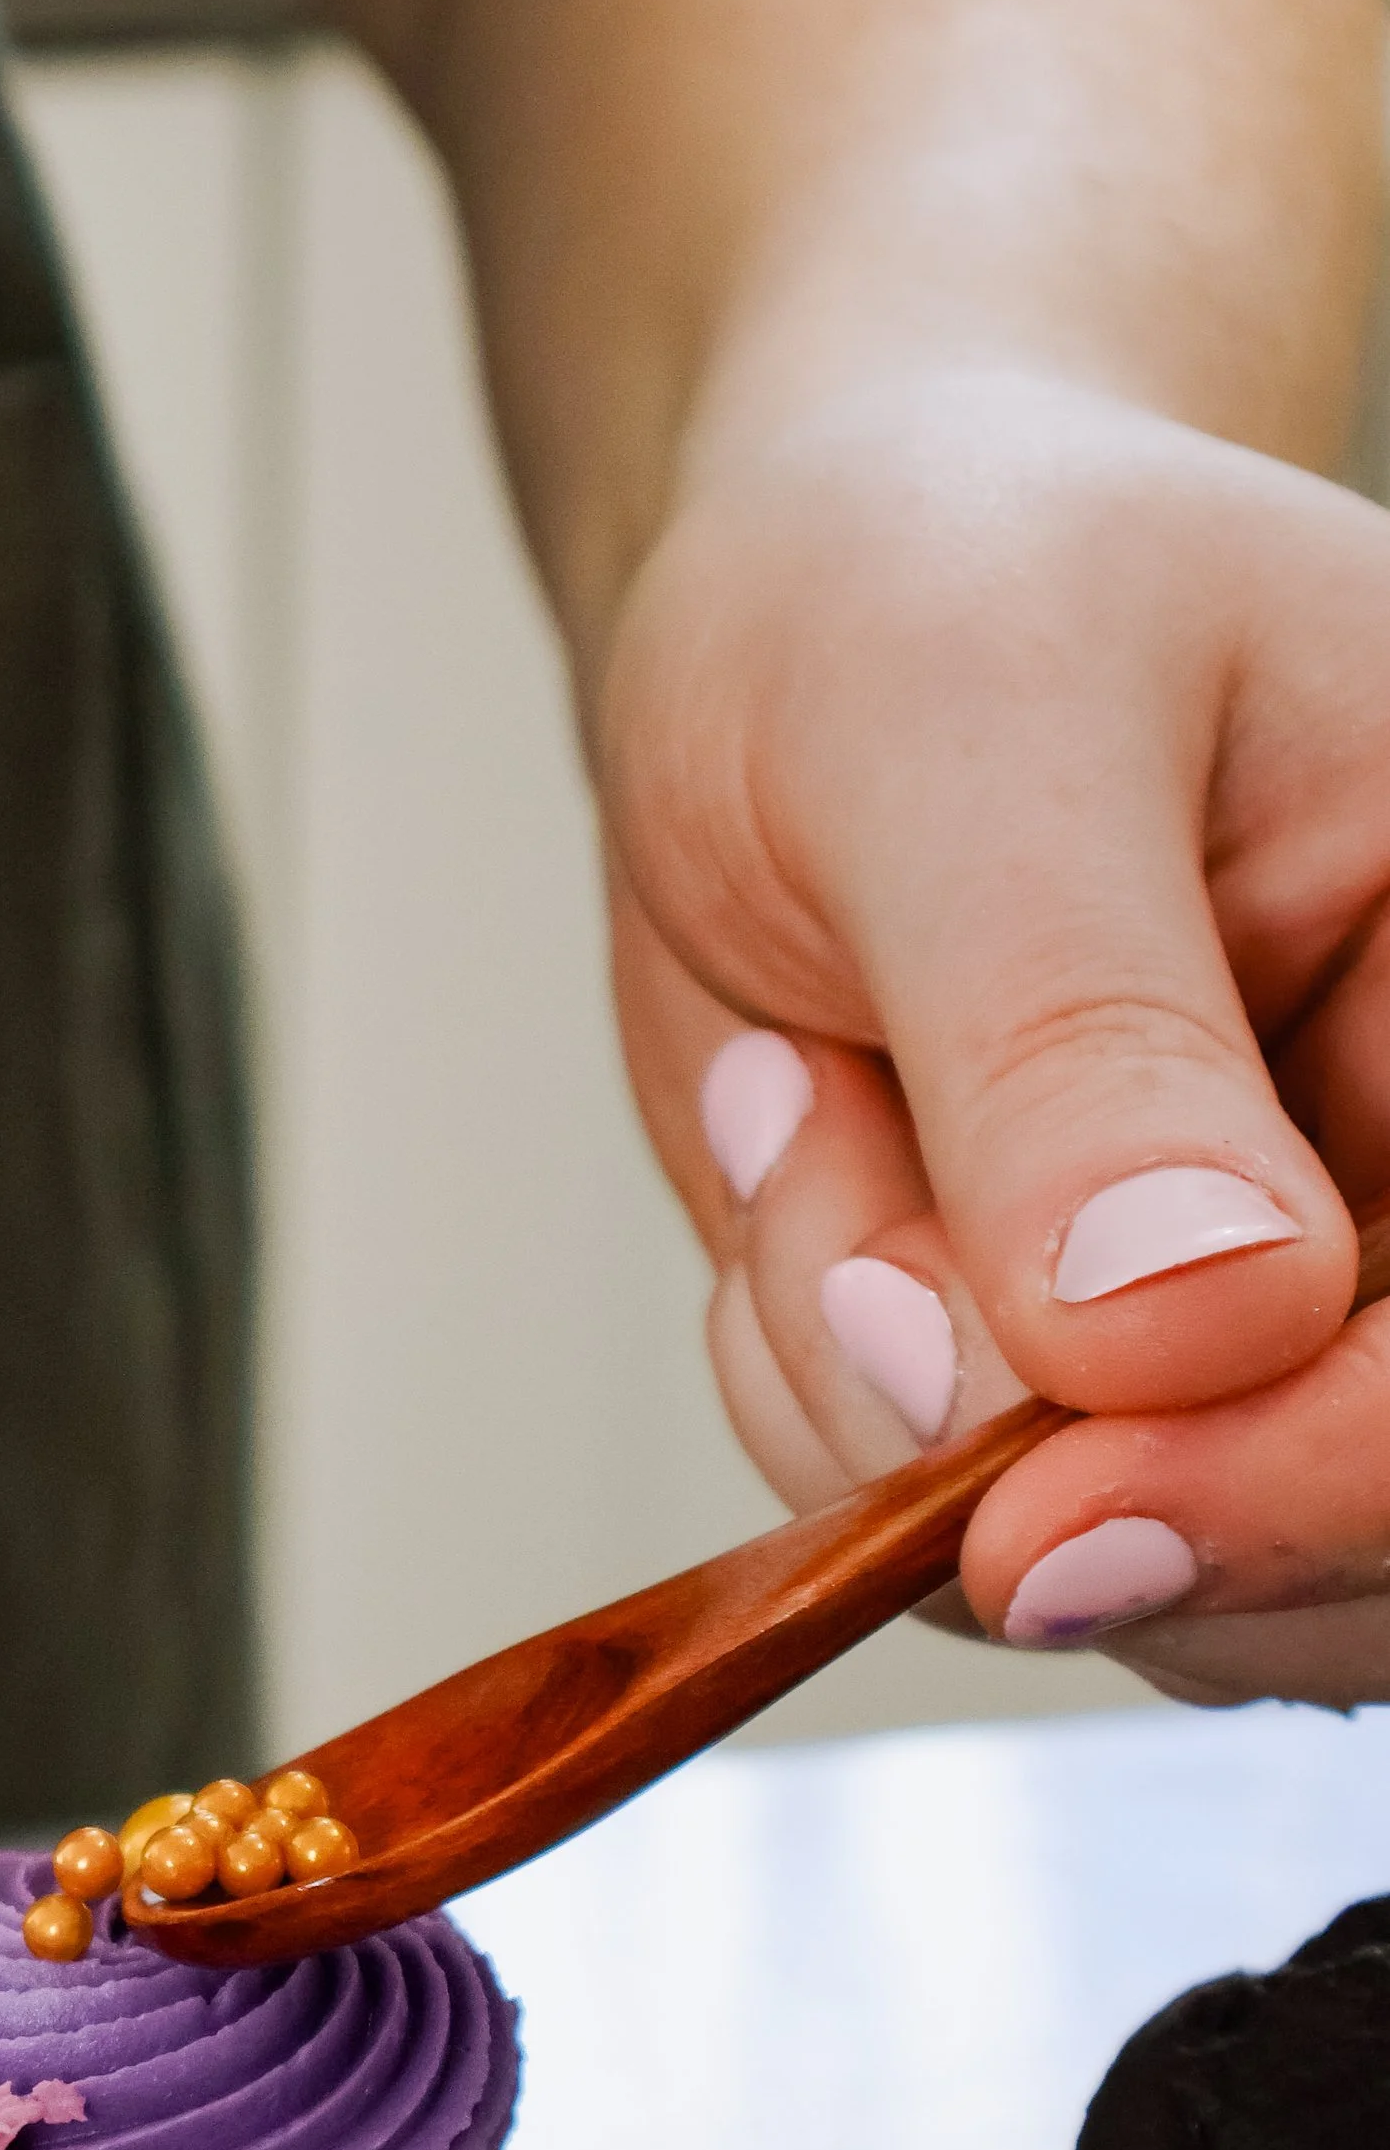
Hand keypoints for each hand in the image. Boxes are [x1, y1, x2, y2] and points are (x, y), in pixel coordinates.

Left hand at [605, 362, 1389, 1705]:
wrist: (811, 620)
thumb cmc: (933, 584)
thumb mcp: (977, 723)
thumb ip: (1079, 1038)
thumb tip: (1182, 1326)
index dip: (1300, 1486)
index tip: (1040, 1527)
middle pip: (1342, 1547)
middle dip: (1021, 1433)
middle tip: (828, 1185)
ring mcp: (1286, 1325)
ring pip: (1118, 1566)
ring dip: (878, 1383)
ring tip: (820, 1086)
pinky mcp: (1120, 1391)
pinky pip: (953, 1526)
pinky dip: (818, 1384)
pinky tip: (817, 1156)